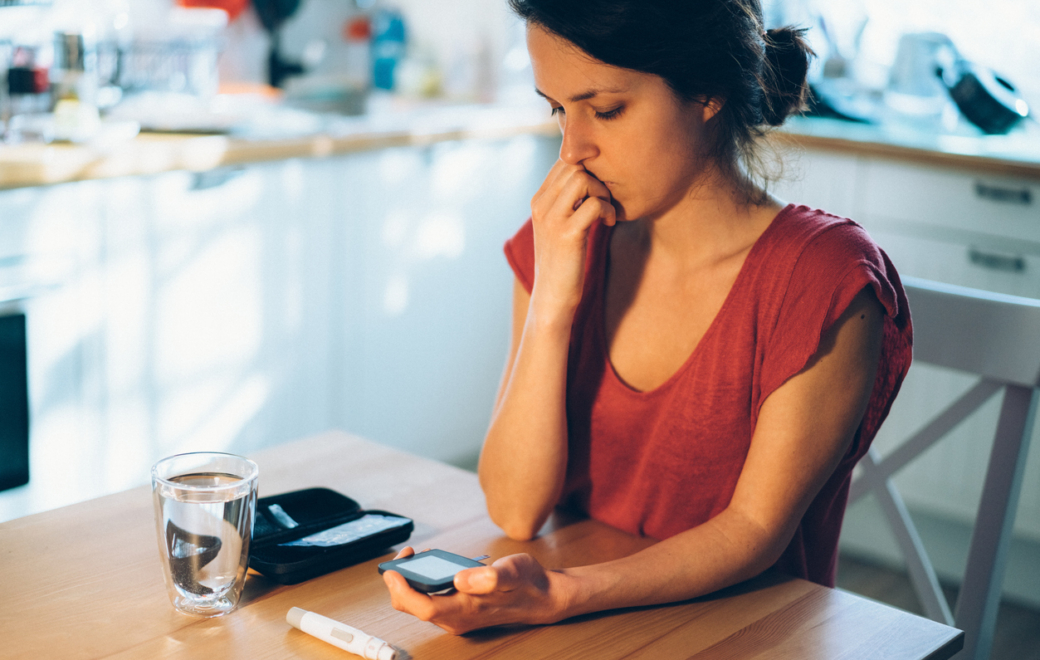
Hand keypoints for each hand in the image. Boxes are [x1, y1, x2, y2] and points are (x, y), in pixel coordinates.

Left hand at [382, 547, 567, 634]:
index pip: (422, 607)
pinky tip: (432, 563)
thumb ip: (489, 577)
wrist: (540, 596)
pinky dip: (423, 581)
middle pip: (414, 606)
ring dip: (411, 580)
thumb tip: (461, 578)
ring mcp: (456, 615)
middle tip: (406, 555)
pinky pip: (430, 598)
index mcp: (465, 611)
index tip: (392, 570)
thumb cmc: (526, 584)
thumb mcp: (512, 572)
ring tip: (417, 556)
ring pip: (419, 602)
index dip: (402, 589)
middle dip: (401, 581)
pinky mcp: (458, 608)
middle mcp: (456, 618)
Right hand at [529, 160, 615, 317]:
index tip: (597, 193)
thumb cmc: (561, 262)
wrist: (552, 296)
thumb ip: (565, 202)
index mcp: (538, 201)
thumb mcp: (557, 227)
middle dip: (597, 179)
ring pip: (583, 179)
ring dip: (602, 192)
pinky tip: (607, 224)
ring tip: (605, 212)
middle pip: (574, 167)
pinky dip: (608, 211)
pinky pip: (594, 205)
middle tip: (605, 202)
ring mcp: (552, 219)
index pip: (563, 164)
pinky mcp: (567, 234)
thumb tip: (588, 179)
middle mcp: (541, 206)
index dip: (587, 171)